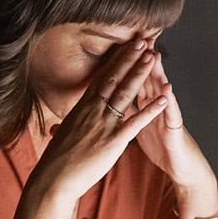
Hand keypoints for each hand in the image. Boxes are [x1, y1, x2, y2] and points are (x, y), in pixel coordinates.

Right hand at [29, 40, 168, 204]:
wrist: (53, 178)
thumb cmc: (56, 161)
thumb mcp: (61, 137)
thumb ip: (66, 128)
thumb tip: (57, 128)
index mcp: (82, 107)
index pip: (102, 78)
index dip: (116, 60)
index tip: (126, 46)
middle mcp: (93, 110)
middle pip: (115, 78)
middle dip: (130, 58)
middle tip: (144, 40)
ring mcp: (103, 124)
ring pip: (126, 93)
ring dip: (141, 73)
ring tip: (153, 57)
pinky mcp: (113, 140)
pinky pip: (136, 121)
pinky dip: (151, 109)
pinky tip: (164, 98)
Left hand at [132, 44, 216, 193]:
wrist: (181, 166)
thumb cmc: (160, 145)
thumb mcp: (139, 126)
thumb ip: (128, 110)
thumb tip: (111, 98)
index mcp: (144, 105)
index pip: (133, 80)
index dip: (126, 65)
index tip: (117, 46)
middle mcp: (156, 106)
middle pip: (147, 79)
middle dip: (141, 60)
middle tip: (137, 38)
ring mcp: (167, 115)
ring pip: (161, 91)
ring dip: (158, 73)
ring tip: (154, 54)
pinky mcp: (175, 128)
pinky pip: (171, 113)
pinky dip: (169, 101)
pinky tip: (168, 89)